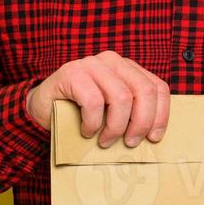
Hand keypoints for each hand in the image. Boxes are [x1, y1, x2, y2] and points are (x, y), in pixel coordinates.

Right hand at [25, 50, 170, 147]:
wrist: (43, 108)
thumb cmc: (82, 113)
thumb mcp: (112, 111)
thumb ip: (131, 113)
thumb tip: (153, 137)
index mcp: (128, 68)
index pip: (158, 87)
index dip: (160, 115)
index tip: (154, 138)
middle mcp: (113, 61)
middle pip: (144, 92)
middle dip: (141, 123)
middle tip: (130, 143)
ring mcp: (92, 64)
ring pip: (121, 98)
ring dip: (115, 127)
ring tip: (105, 141)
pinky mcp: (72, 72)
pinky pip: (93, 101)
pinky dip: (93, 123)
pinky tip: (87, 131)